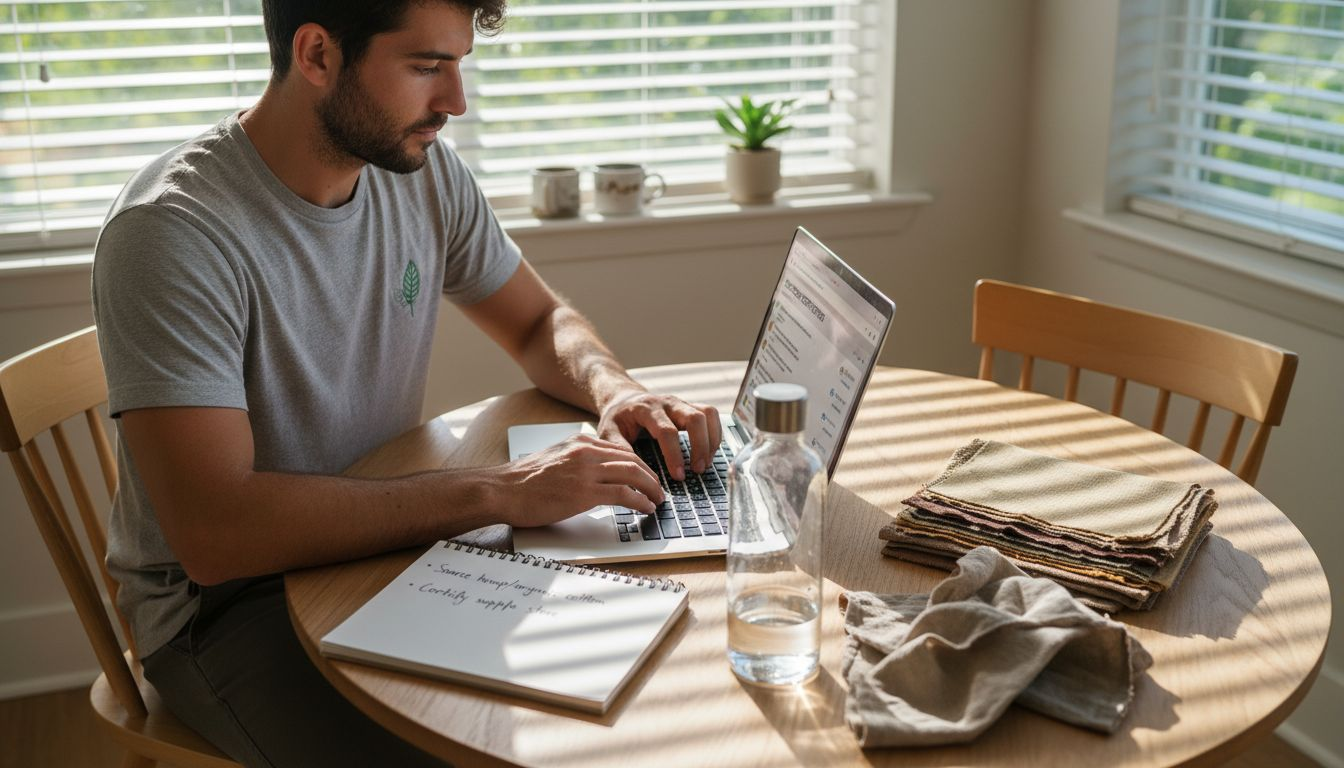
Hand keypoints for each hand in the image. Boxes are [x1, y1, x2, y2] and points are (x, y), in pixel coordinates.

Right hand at [491, 434, 663, 527]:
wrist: (502, 490)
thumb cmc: (522, 481)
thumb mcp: (554, 458)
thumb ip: (576, 460)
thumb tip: (595, 474)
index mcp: (579, 442)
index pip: (621, 450)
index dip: (640, 464)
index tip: (648, 475)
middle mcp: (586, 452)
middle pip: (633, 459)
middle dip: (651, 476)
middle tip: (659, 489)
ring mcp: (586, 471)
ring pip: (633, 474)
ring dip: (651, 488)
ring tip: (657, 500)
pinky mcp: (584, 493)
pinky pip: (624, 494)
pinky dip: (640, 501)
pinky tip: (645, 508)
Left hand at [598, 390, 721, 479]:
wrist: (623, 399)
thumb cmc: (617, 419)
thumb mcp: (608, 433)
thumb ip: (619, 449)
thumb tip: (635, 471)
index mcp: (646, 408)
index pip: (666, 431)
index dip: (675, 455)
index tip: (679, 475)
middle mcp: (667, 402)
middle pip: (694, 418)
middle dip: (700, 446)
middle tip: (698, 470)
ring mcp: (681, 402)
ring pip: (707, 413)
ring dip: (711, 440)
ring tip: (705, 463)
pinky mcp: (689, 406)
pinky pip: (710, 414)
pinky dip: (714, 433)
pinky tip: (709, 452)